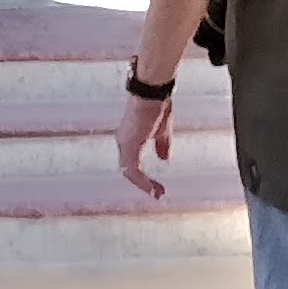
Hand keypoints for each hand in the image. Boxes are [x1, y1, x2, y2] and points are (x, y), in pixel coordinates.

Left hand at [114, 85, 173, 201]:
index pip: (133, 162)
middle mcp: (123, 141)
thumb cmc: (157, 105)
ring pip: (129, 172)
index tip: (156, 186)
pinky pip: (133, 170)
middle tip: (157, 193)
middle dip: (143, 183)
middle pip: (129, 170)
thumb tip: (164, 159)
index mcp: (130, 137)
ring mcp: (124, 144)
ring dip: (143, 184)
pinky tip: (152, 188)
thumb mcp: (162, 131)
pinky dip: (142, 181)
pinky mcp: (128, 146)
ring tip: (157, 193)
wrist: (153, 94)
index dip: (143, 175)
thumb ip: (162, 146)